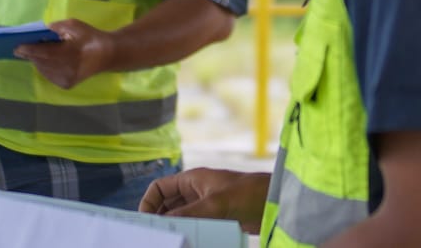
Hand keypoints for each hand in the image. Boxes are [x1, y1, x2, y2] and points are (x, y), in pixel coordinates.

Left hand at [15, 18, 111, 88]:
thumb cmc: (90, 37)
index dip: (29, 50)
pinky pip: (49, 75)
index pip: (44, 53)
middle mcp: (68, 69)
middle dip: (32, 54)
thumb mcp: (74, 25)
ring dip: (38, 61)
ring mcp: (66, 79)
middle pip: (41, 62)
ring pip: (43, 70)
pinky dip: (45, 68)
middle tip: (24, 47)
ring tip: (37, 52)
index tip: (16, 47)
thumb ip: (56, 27)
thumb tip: (40, 33)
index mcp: (71, 53)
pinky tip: (49, 60)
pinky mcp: (66, 85)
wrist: (107, 55)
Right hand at [139, 168, 269, 232]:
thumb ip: (189, 213)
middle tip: (156, 237)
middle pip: (167, 205)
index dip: (149, 203)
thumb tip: (165, 224)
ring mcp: (206, 206)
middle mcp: (196, 191)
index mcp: (192, 180)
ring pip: (181, 218)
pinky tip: (188, 242)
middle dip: (160, 219)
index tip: (146, 222)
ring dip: (176, 228)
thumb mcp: (215, 204)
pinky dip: (189, 234)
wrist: (275, 201)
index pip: (160, 188)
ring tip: (172, 240)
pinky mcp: (216, 218)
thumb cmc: (249, 193)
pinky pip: (195, 226)